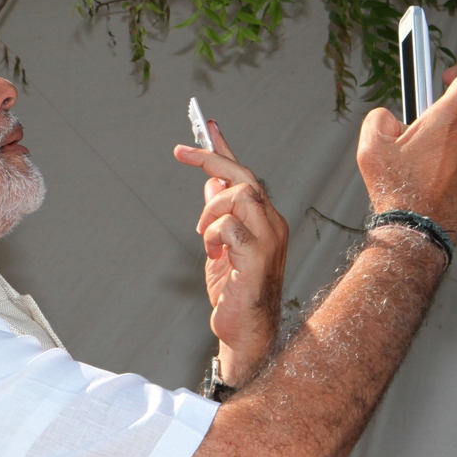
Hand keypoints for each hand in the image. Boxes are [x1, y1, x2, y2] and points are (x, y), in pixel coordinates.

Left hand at [174, 121, 288, 384]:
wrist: (247, 330)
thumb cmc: (236, 292)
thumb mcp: (220, 246)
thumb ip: (217, 214)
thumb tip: (210, 182)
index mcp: (265, 219)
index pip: (246, 174)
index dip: (225, 148)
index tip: (205, 126)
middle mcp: (272, 224)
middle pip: (245, 176)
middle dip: (212, 157)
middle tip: (183, 152)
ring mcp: (269, 239)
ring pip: (240, 194)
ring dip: (212, 210)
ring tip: (204, 236)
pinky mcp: (258, 256)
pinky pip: (229, 227)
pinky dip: (213, 235)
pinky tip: (214, 254)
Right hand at [357, 63, 456, 240]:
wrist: (415, 231)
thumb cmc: (396, 190)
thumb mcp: (370, 147)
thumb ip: (378, 118)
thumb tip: (389, 118)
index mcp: (445, 121)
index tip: (445, 76)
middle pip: (453, 115)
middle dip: (431, 122)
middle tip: (408, 141)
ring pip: (454, 143)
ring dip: (436, 149)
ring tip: (412, 170)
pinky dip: (442, 169)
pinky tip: (422, 186)